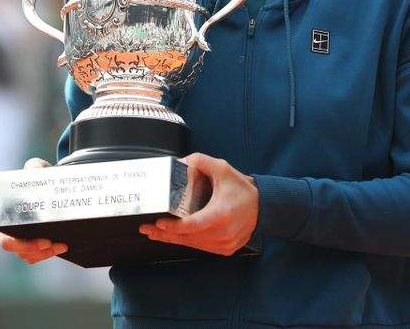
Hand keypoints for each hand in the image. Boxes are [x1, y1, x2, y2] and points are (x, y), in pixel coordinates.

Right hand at [0, 158, 68, 263]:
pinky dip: (48, 254)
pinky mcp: (33, 248)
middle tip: (45, 242)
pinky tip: (62, 246)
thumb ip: (35, 167)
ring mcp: (20, 240)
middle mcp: (9, 228)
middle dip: (26, 246)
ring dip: (41, 253)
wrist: (56, 191)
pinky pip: (35, 257)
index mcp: (7, 211)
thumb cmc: (41, 181)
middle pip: (9, 244)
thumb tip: (34, 170)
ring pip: (24, 254)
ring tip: (59, 245)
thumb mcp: (38, 170)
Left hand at [139, 153, 257, 255]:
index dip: (173, 227)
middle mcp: (223, 233)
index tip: (158, 222)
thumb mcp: (223, 170)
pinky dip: (187, 242)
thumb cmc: (242, 190)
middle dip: (164, 234)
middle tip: (146, 228)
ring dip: (173, 240)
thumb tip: (181, 161)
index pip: (193, 225)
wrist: (263, 207)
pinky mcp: (225, 249)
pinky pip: (201, 247)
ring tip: (155, 233)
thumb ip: (202, 162)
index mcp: (221, 214)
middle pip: (188, 238)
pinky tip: (174, 238)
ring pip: (192, 245)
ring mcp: (224, 244)